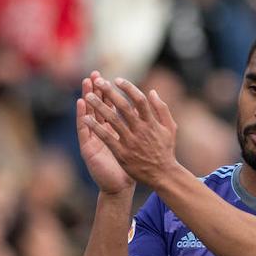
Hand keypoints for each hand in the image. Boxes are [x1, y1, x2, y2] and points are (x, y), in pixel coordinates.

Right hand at [77, 73, 133, 194]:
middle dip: (97, 90)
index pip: (111, 106)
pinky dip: (82, 116)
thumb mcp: (140, 143)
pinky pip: (84, 130)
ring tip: (86, 84)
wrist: (121, 186)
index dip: (111, 92)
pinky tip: (81, 105)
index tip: (112, 78)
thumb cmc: (132, 166)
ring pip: (89, 114)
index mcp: (116, 129)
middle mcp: (103, 131)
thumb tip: (152, 102)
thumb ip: (145, 124)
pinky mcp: (88, 148)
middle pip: (99, 106)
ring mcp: (94, 138)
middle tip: (94, 74)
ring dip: (87, 98)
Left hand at [82, 75, 178, 189]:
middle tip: (98, 81)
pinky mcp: (122, 153)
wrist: (164, 175)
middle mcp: (140, 130)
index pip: (139, 100)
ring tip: (87, 96)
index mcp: (151, 122)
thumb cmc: (166, 150)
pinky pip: (106, 137)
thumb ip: (162, 109)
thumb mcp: (170, 128)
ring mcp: (130, 142)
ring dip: (98, 106)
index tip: (117, 80)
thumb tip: (152, 92)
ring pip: (112, 120)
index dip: (128, 88)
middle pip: (123, 106)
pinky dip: (95, 127)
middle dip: (109, 92)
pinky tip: (85, 118)